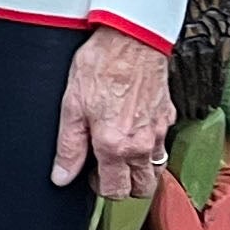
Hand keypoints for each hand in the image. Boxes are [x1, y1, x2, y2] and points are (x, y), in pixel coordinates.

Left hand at [53, 27, 173, 200]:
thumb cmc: (99, 66)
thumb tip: (61, 177)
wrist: (131, 38)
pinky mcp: (168, 117)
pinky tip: (134, 129)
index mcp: (115, 146)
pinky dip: (151, 147)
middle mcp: (142, 145)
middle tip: (107, 165)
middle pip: (142, 188)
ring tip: (121, 150)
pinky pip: (163, 145)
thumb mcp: (72, 105)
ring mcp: (159, 132)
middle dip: (125, 185)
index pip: (114, 190)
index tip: (90, 172)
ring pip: (156, 170)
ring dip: (140, 169)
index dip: (100, 186)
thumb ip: (69, 147)